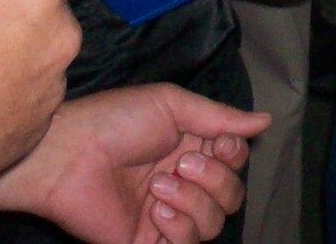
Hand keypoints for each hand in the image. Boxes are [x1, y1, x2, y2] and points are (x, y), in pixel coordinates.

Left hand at [0, 84, 269, 243]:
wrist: (69, 155)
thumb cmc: (115, 121)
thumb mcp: (172, 105)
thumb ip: (220, 117)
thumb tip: (266, 120)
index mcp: (191, 148)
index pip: (235, 162)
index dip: (235, 156)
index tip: (220, 143)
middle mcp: (183, 183)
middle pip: (233, 196)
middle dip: (215, 179)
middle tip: (181, 162)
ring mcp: (167, 215)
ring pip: (214, 224)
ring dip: (193, 202)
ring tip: (159, 186)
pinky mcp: (149, 242)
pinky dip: (181, 228)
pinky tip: (158, 210)